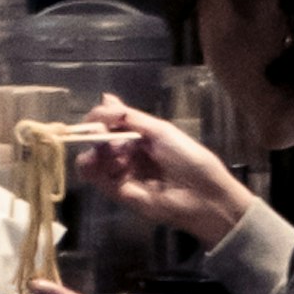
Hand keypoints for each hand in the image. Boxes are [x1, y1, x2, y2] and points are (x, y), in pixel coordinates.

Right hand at [68, 95, 253, 251]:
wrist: (202, 195)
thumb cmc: (187, 157)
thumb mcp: (160, 131)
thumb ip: (130, 118)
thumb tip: (105, 98)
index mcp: (143, 136)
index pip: (114, 123)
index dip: (102, 119)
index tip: (93, 118)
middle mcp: (131, 153)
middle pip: (103, 141)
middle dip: (98, 136)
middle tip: (99, 136)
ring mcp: (125, 174)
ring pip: (98, 160)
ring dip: (95, 153)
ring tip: (104, 153)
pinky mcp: (122, 194)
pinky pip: (101, 180)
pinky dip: (93, 170)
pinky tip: (92, 163)